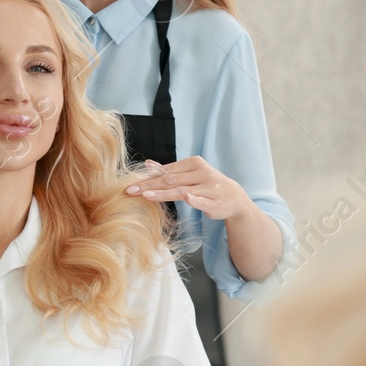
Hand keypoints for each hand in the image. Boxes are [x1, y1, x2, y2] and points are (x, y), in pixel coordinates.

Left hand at [125, 157, 250, 221]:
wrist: (233, 197)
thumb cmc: (207, 185)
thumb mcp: (190, 174)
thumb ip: (170, 170)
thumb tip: (148, 164)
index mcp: (194, 163)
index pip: (167, 171)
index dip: (148, 178)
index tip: (131, 184)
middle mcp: (202, 173)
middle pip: (171, 180)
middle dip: (149, 185)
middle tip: (131, 190)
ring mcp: (209, 187)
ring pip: (182, 190)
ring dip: (163, 193)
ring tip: (146, 196)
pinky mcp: (215, 202)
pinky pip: (202, 201)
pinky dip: (194, 199)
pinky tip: (187, 198)